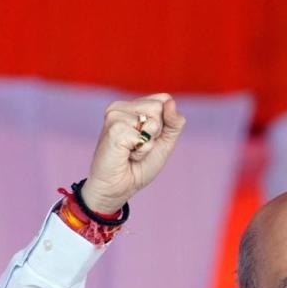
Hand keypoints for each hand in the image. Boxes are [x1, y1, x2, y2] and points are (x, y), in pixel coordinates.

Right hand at [81, 94, 185, 213]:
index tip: (149, 138)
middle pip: (159, 108)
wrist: (120, 187)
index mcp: (131, 105)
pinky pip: (143, 137)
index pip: (164, 100)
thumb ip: (173, 122)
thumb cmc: (140, 165)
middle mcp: (120, 107)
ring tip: (132, 151)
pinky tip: (127, 155)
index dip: (164, 124)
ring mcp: (114, 116)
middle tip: (139, 146)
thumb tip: (170, 101)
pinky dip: (141, 151)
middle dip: (156, 133)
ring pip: (153, 122)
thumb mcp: (164, 142)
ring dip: (148, 144)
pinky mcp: (113, 129)